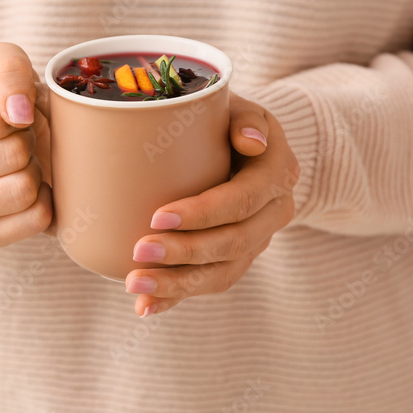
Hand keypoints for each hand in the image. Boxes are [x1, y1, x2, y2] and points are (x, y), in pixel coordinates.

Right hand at [0, 42, 52, 246]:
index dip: (18, 111)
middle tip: (15, 136)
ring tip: (17, 159)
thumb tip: (18, 113)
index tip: (8, 111)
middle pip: (12, 157)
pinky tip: (24, 184)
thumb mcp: (0, 63)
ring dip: (34, 169)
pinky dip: (44, 199)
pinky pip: (36, 220)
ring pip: (23, 191)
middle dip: (27, 140)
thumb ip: (10, 71)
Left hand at [124, 92, 299, 315]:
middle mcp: (275, 212)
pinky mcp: (237, 258)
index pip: (242, 200)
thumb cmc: (225, 116)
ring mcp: (258, 239)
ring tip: (136, 288)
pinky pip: (210, 283)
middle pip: (232, 243)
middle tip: (139, 253)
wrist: (242, 140)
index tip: (158, 216)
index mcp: (276, 173)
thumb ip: (242, 117)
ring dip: (178, 285)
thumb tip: (250, 141)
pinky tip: (145, 307)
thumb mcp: (236, 105)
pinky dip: (177, 298)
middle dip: (184, 254)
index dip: (203, 213)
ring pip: (223, 272)